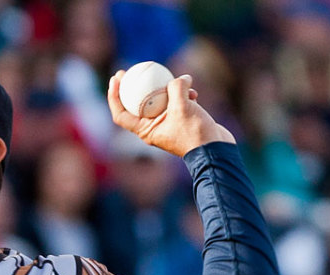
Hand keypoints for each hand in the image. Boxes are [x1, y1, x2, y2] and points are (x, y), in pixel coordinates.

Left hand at [107, 71, 234, 157]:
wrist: (216, 150)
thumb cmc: (195, 133)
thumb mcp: (182, 107)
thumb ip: (177, 88)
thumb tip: (181, 78)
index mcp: (145, 130)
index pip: (120, 115)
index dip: (114, 96)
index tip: (116, 78)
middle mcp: (153, 128)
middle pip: (136, 104)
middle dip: (133, 86)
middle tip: (131, 69)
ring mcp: (166, 124)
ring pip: (159, 101)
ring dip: (166, 88)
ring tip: (174, 79)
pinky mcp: (180, 121)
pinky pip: (175, 103)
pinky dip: (182, 95)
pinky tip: (193, 90)